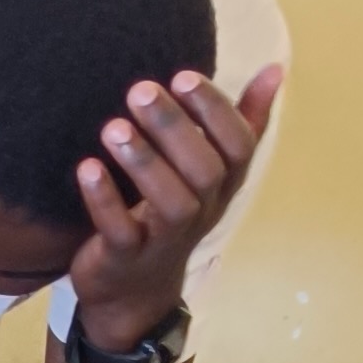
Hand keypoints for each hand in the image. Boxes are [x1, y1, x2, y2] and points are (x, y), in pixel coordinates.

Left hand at [68, 63, 283, 348]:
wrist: (134, 293)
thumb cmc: (171, 216)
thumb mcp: (211, 173)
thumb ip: (242, 122)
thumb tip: (276, 69)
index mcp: (223, 185)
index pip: (238, 146)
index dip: (216, 111)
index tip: (184, 76)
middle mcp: (201, 211)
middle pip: (205, 170)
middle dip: (174, 128)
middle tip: (141, 90)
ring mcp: (165, 239)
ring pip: (170, 202)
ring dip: (143, 161)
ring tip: (113, 127)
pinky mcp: (126, 258)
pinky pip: (120, 231)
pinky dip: (104, 200)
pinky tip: (86, 167)